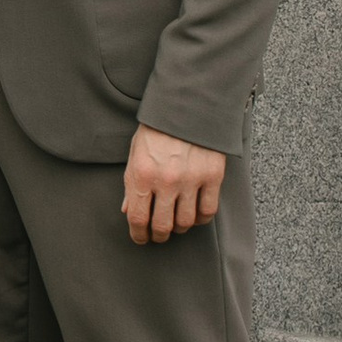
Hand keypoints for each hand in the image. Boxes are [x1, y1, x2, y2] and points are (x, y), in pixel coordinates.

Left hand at [122, 127, 224, 246]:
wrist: (187, 104)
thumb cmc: (157, 128)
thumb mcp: (136, 153)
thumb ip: (131, 183)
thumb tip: (128, 210)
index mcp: (141, 174)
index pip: (137, 218)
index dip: (138, 234)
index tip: (141, 237)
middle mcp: (165, 181)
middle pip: (162, 226)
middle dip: (158, 235)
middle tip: (158, 234)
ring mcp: (191, 180)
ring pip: (186, 222)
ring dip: (179, 228)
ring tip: (176, 222)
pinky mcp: (212, 176)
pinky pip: (208, 211)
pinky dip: (201, 218)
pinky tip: (195, 214)